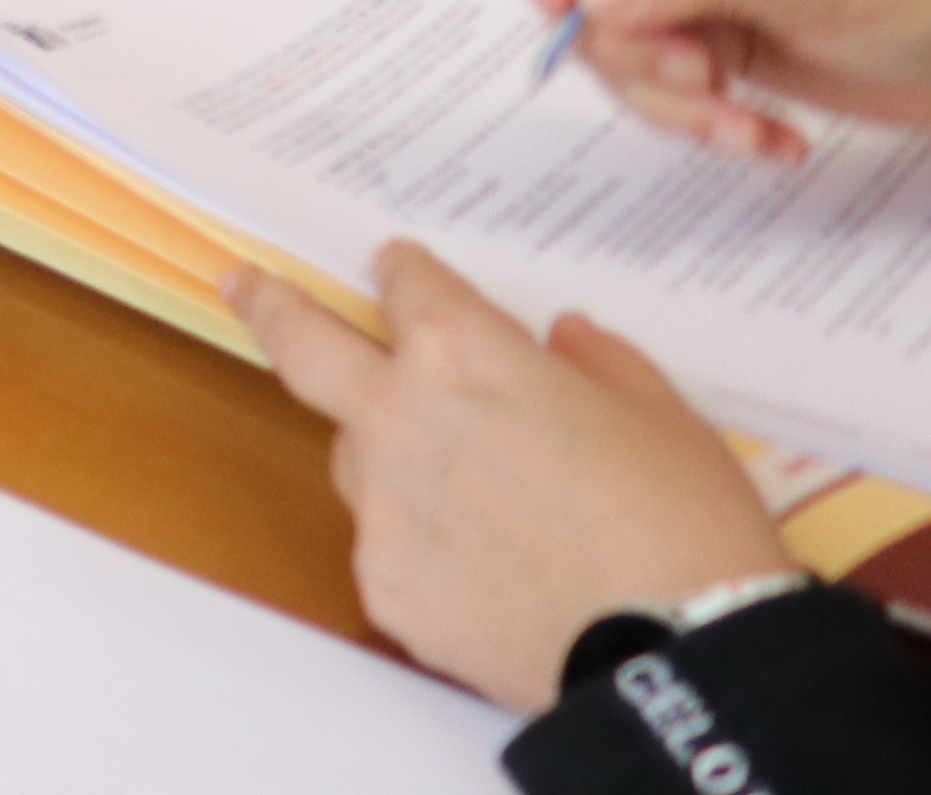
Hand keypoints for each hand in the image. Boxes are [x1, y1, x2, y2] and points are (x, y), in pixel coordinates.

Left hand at [236, 246, 789, 713]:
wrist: (683, 662)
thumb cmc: (686, 525)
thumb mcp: (663, 417)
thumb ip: (598, 363)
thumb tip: (563, 339)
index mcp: (463, 355)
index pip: (409, 287)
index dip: (408, 274)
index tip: (400, 269)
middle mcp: (398, 418)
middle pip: (304, 348)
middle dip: (269, 306)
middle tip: (243, 286)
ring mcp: (381, 508)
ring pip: (358, 459)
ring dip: (388, 453)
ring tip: (475, 494)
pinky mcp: (384, 586)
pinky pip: (390, 546)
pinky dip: (426, 545)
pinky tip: (492, 573)